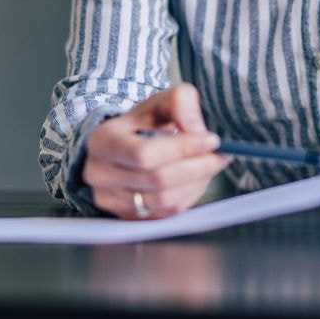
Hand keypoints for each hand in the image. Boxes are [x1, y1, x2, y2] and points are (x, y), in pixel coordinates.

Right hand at [81, 83, 229, 219]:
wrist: (126, 148)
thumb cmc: (143, 124)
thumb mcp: (160, 103)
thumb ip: (180, 102)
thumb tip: (197, 129)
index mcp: (102, 142)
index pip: (144, 154)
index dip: (182, 149)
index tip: (212, 139)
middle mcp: (99, 175)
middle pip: (158, 180)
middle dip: (197, 166)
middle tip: (220, 155)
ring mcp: (111, 200)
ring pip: (165, 200)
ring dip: (196, 183)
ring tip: (210, 165)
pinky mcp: (128, 217)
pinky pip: (167, 213)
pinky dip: (189, 195)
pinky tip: (196, 178)